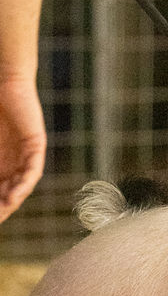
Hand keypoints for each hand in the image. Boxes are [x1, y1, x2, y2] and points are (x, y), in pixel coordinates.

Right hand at [0, 75, 46, 221]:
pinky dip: (24, 183)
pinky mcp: (35, 144)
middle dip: (1, 207)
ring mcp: (26, 154)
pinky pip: (33, 169)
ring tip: (3, 212)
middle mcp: (15, 161)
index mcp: (1, 161)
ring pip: (22, 184)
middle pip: (10, 191)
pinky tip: (15, 195)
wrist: (5, 82)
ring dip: (12, 200)